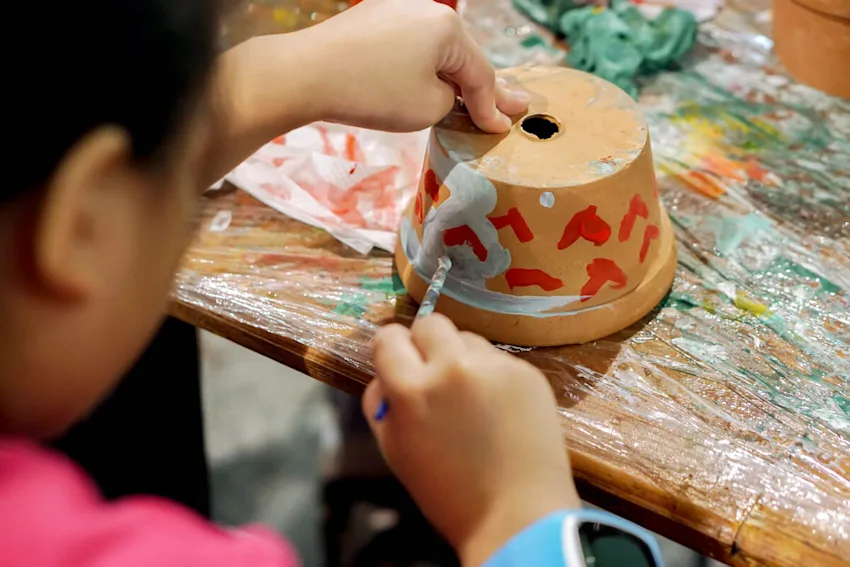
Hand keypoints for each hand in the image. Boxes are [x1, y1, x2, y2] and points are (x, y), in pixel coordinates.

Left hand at [299, 0, 529, 132]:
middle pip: (462, 57)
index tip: (503, 128)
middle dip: (483, 86)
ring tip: (471, 97)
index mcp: (448, 27)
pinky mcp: (372, 19)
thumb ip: (454, 101)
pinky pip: (410, 46)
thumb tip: (450, 94)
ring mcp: (397, 10)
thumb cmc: (371, 93)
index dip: (492, 107)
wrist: (305, 74)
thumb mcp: (428, 108)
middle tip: (514, 105)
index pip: (480, 74)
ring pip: (436, 50)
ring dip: (453, 76)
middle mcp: (426, 9)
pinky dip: (424, 66)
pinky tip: (430, 81)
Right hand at [364, 315, 579, 566]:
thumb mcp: (394, 449)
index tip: (397, 361)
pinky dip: (492, 375)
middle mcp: (453, 367)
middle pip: (430, 323)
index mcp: (412, 389)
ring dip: (461, 357)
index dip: (390, 349)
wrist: (517, 515)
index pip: (388, 336)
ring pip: (467, 338)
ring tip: (470, 397)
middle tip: (432, 372)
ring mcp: (496, 366)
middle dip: (425, 343)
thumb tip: (384, 372)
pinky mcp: (528, 372)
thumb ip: (381, 402)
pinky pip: (498, 358)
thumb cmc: (447, 492)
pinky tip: (499, 409)